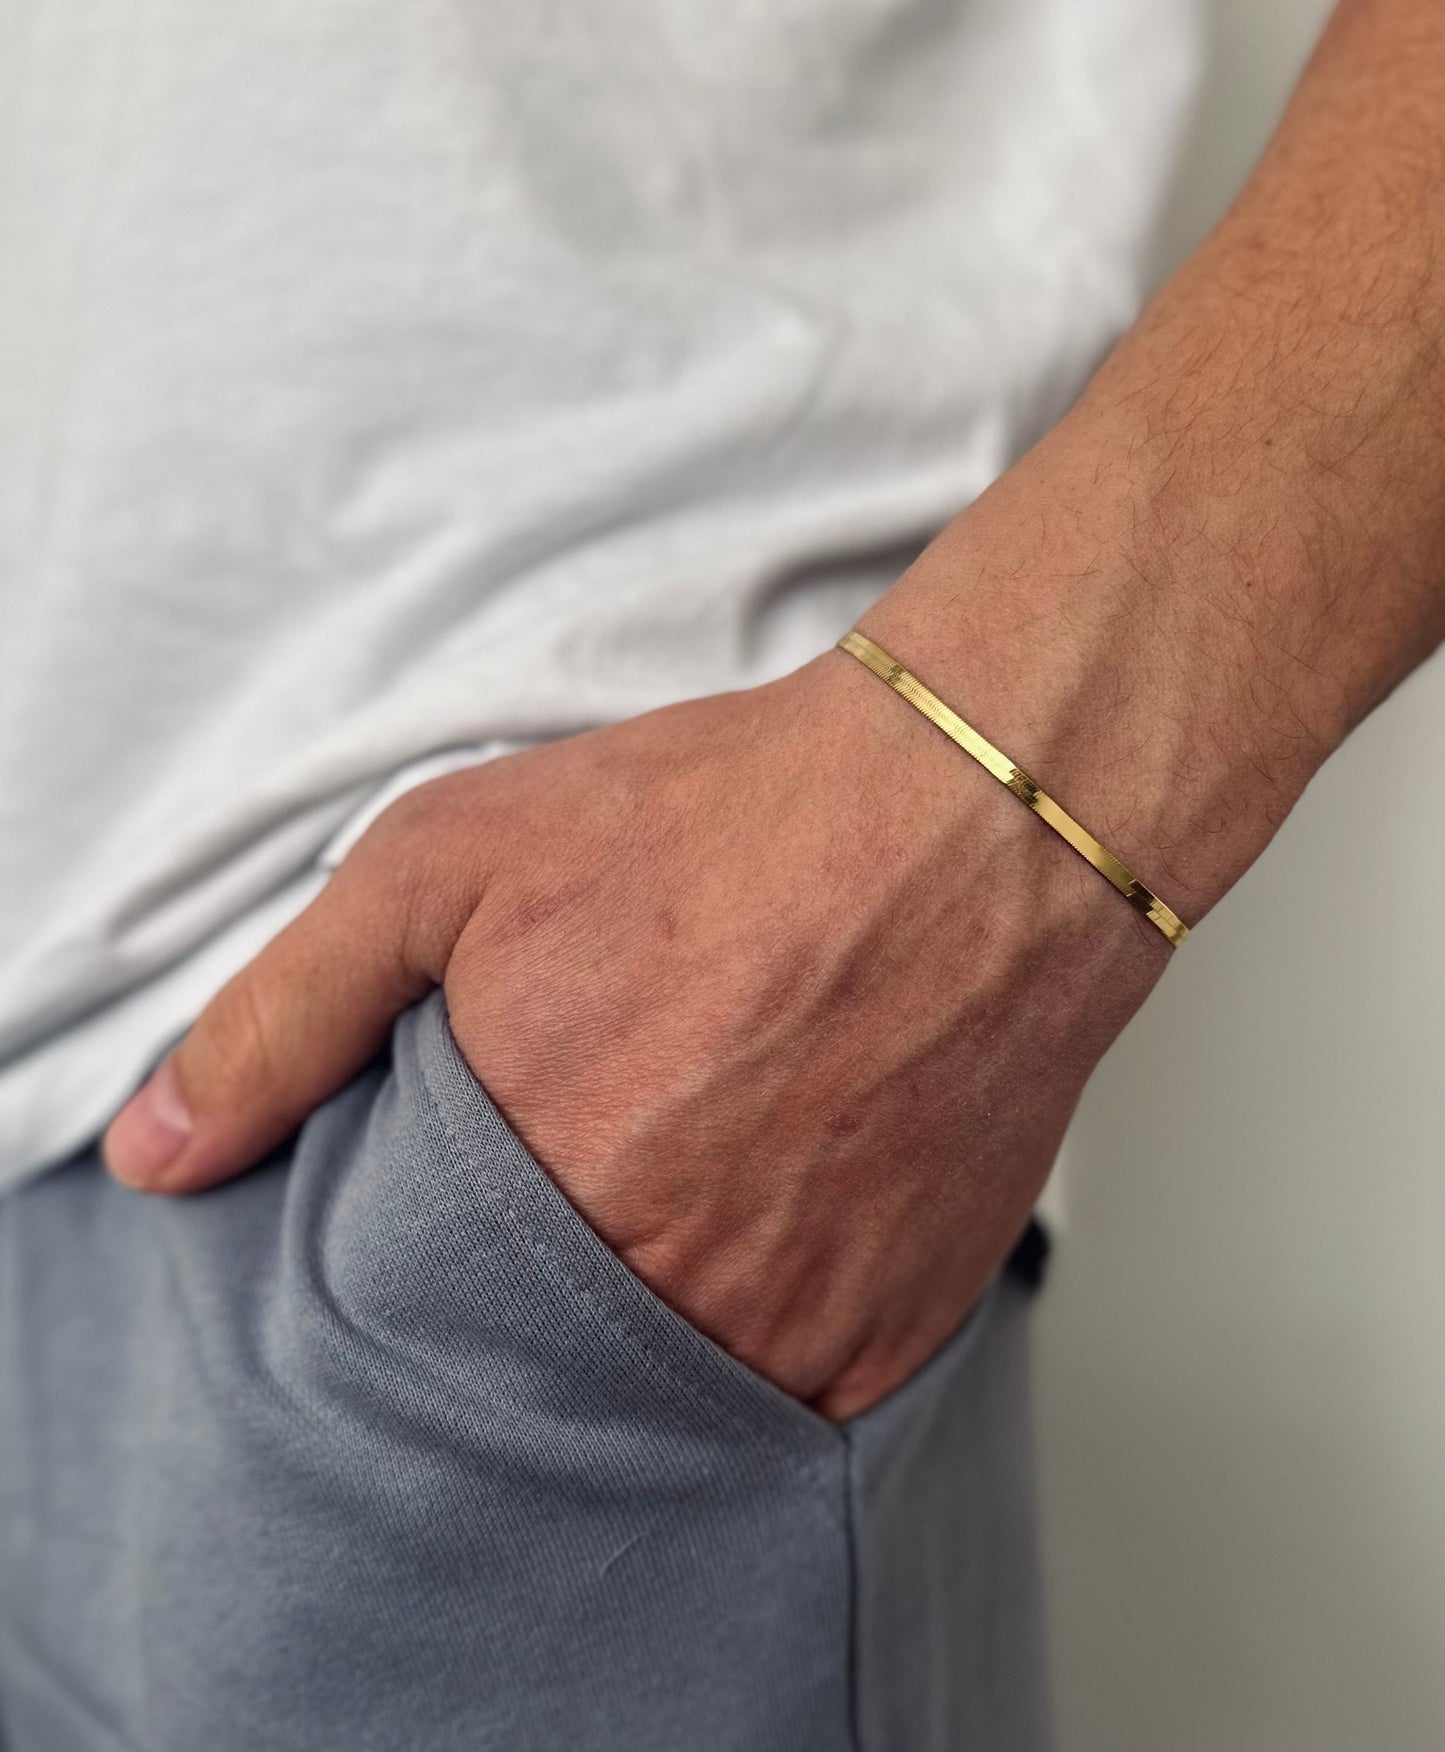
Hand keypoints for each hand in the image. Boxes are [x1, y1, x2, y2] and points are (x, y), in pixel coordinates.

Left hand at [102, 630, 1165, 1418]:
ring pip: (664, 1384)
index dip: (427, 1237)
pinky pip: (788, 1381)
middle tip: (607, 1135)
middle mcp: (670, 1293)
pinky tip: (773, 1192)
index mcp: (536, 1196)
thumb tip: (157, 1153)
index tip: (479, 1163)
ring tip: (691, 1161)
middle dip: (539, 1269)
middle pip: (538, 1358)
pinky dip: (758, 1310)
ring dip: (650, 1301)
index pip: (408, 1316)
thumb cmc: (721, 820)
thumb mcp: (450, 862)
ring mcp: (796, 1326)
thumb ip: (288, 1014)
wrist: (976, 817)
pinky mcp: (900, 1328)